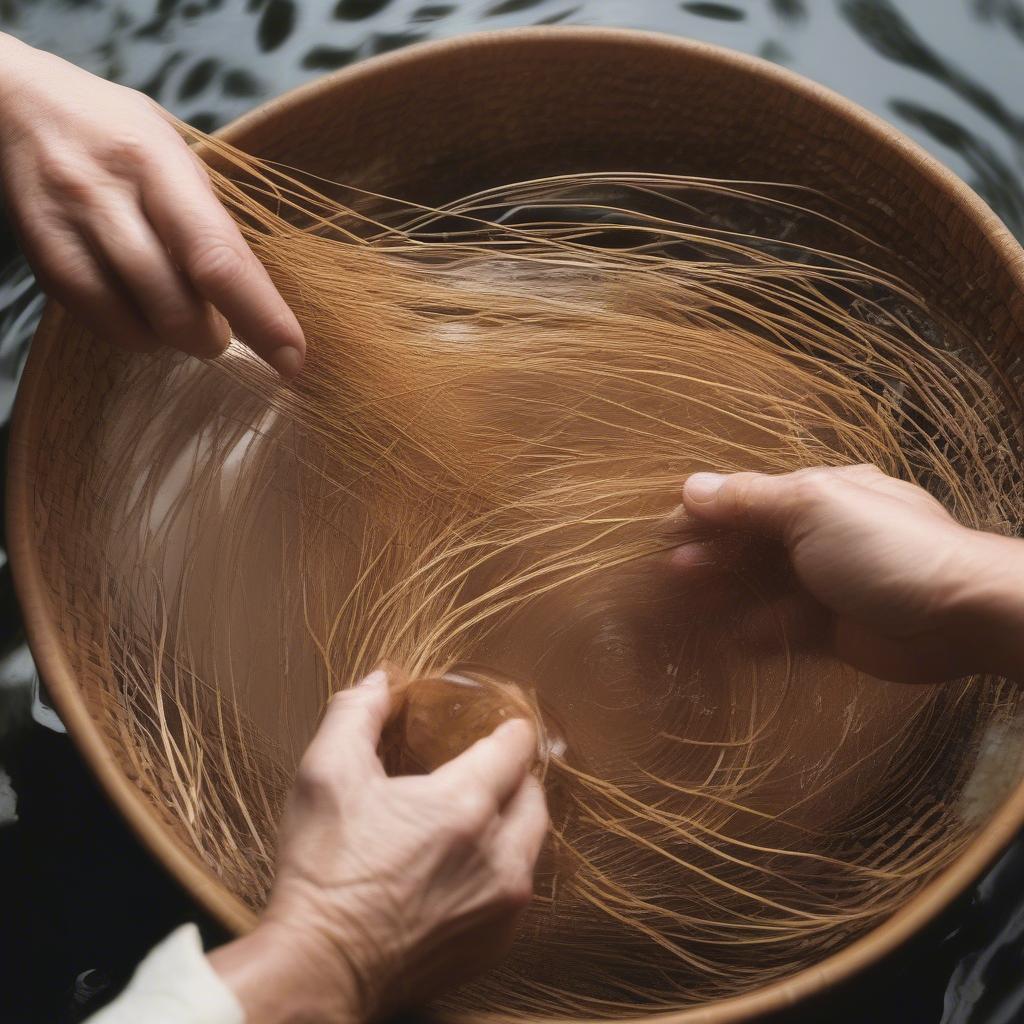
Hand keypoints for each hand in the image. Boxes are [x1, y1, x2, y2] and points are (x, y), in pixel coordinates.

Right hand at [0, 33, 303, 374]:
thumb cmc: (123, 136)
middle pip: (175, 304)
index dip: (261, 317)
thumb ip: (213, 222)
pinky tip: (140, 314)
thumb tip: (260, 300)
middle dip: (212, 338)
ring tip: (180, 319)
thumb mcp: (179, 157)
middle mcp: (109, 195)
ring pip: (135, 323)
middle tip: (222, 333)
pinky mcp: (40, 258)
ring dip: (173, 339)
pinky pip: (97, 322)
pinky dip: (131, 334)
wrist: (19, 103)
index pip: (219, 257)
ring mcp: (69, 228)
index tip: (291, 358)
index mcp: (159, 165)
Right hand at [209, 668, 548, 1023]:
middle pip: (533, 794)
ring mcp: (503, 902)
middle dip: (514, 776)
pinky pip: (520, 886)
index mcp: (462, 806)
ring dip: (513, 820)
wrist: (320, 968)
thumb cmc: (323, 872)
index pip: (514, 749)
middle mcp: (498, 854)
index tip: (505, 723)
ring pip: (532, 841)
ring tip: (478, 814)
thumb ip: (356, 713)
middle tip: (485, 769)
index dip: (510, 730)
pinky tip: (469, 864)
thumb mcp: (326, 774)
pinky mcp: (496, 940)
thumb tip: (381, 679)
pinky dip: (505, 866)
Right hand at [674, 464, 1023, 682]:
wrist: (958, 616)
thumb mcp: (812, 507)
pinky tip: (727, 637)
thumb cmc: (883, 547)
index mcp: (822, 495)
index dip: (708, 513)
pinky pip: (782, 629)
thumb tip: (690, 486)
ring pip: (762, 587)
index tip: (665, 530)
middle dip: (712, 554)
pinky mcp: (833, 631)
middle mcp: (823, 536)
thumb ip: (749, 500)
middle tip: (672, 571)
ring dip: (725, 592)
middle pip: (753, 544)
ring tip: (687, 603)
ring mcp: (828, 585)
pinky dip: (754, 632)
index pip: (752, 499)